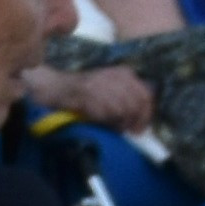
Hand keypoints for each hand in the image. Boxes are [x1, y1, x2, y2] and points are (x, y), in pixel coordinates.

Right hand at [25, 62, 160, 129]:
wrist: (57, 87)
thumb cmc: (84, 92)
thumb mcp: (110, 88)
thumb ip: (126, 98)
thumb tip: (140, 119)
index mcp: (124, 73)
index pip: (145, 95)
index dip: (146, 114)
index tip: (141, 128)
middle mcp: (116, 77)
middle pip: (136, 103)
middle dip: (134, 121)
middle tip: (128, 132)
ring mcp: (102, 84)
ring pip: (123, 109)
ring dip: (119, 122)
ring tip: (113, 127)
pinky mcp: (89, 94)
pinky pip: (105, 113)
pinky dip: (106, 121)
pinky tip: (101, 122)